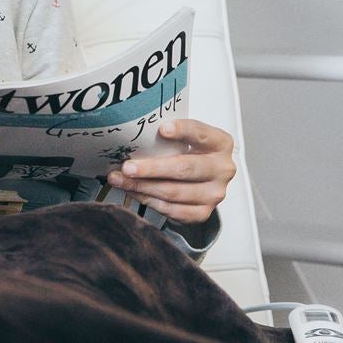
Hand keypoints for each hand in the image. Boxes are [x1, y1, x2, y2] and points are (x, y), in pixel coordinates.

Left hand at [106, 118, 235, 226]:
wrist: (201, 182)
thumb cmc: (189, 154)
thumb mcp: (187, 139)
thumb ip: (170, 137)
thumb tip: (133, 136)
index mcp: (221, 143)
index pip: (201, 134)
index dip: (183, 131)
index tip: (162, 129)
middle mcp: (223, 169)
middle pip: (185, 168)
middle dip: (152, 168)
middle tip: (127, 167)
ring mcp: (215, 194)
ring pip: (174, 192)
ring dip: (142, 186)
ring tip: (120, 180)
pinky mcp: (203, 213)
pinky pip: (171, 210)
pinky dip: (148, 200)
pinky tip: (133, 192)